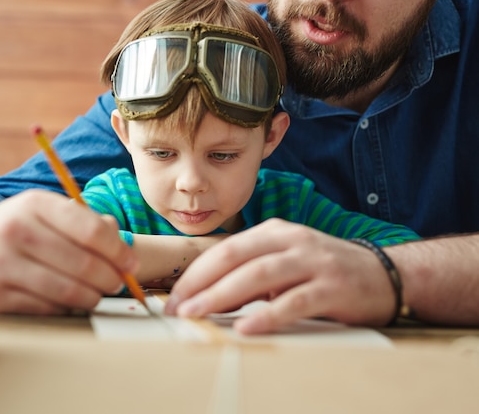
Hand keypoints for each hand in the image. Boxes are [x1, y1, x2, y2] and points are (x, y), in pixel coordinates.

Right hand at [0, 190, 137, 313]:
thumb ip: (83, 222)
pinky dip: (64, 309)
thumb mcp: (43, 214)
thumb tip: (122, 241)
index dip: (119, 250)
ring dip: (92, 298)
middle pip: (85, 264)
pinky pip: (47, 310)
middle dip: (111, 278)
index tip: (131, 263)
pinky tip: (66, 303)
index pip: (92, 229)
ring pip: (69, 292)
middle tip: (117, 284)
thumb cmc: (13, 232)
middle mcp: (16, 230)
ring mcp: (1, 265)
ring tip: (96, 295)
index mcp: (34, 204)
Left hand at [164, 218, 395, 333]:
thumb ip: (251, 275)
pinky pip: (294, 300)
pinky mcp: (332, 286)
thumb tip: (209, 299)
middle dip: (202, 283)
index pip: (225, 249)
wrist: (384, 273)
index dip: (196, 273)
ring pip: (260, 275)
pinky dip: (268, 314)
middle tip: (179, 308)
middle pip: (235, 257)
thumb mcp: (285, 262)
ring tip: (200, 314)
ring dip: (224, 296)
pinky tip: (247, 327)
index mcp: (274, 232)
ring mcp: (313, 261)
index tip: (175, 297)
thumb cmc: (324, 270)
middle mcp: (291, 240)